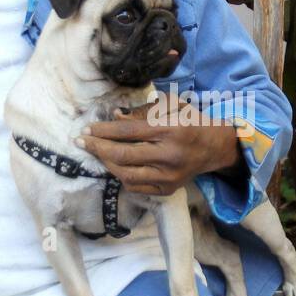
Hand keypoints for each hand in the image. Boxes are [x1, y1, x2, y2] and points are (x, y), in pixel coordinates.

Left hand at [76, 93, 243, 195]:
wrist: (214, 148)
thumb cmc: (190, 121)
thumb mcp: (171, 106)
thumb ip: (142, 111)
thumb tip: (115, 117)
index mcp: (170, 130)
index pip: (129, 132)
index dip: (104, 131)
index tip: (87, 129)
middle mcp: (169, 155)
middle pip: (123, 155)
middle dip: (97, 148)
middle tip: (81, 141)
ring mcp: (168, 176)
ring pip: (126, 175)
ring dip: (106, 164)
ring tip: (97, 153)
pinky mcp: (167, 189)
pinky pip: (136, 187)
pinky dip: (121, 176)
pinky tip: (114, 165)